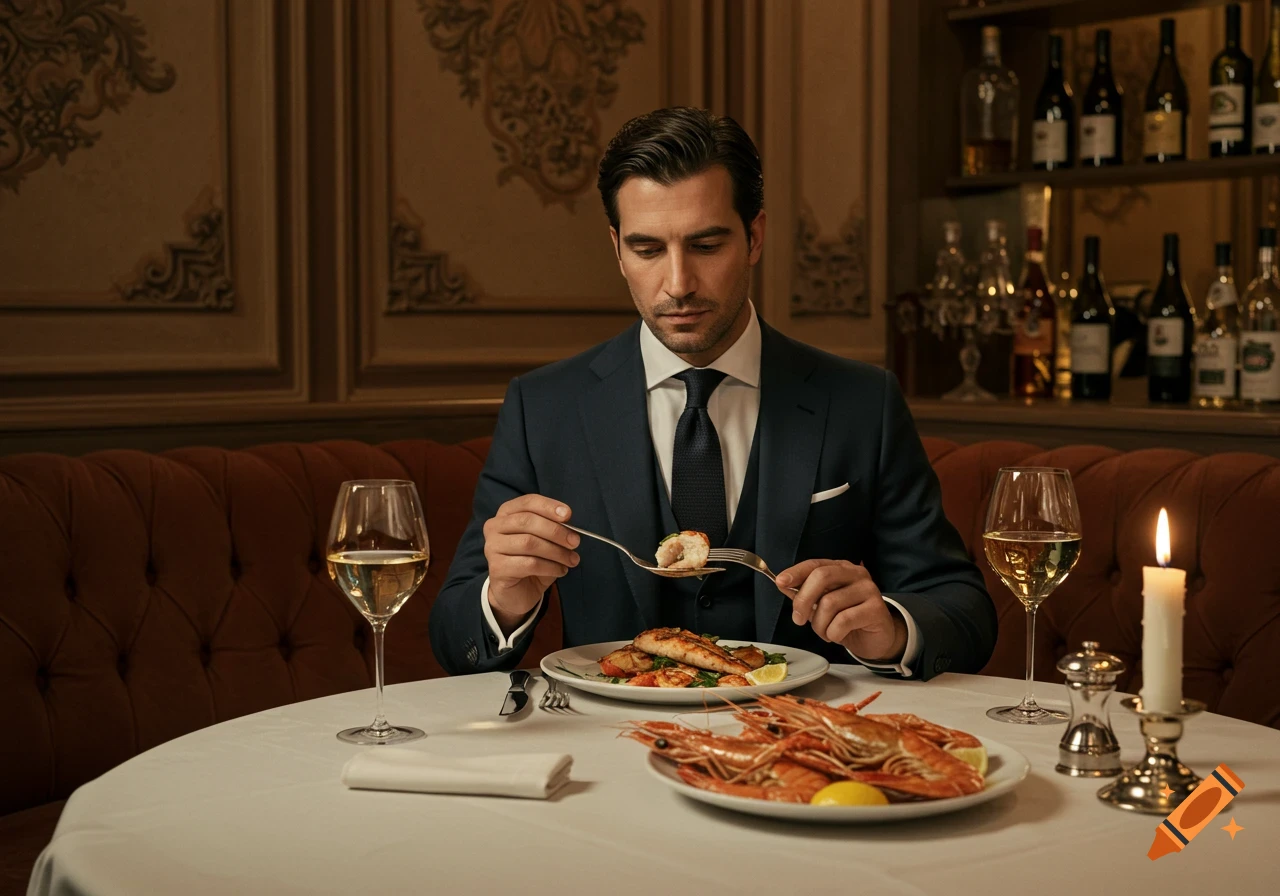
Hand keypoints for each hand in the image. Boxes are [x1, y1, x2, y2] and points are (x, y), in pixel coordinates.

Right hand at [483, 495, 579, 631]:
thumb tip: (569, 524)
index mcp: (507, 513)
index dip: (549, 506)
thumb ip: (553, 528)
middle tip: (575, 542)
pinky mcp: (497, 568)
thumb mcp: (544, 540)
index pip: (528, 502)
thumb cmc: (532, 561)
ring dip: (556, 552)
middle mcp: (494, 527)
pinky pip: (529, 564)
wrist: (517, 592)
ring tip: (572, 559)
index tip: (568, 515)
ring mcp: (492, 547)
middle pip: (527, 521)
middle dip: (556, 531)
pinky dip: (550, 567)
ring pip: (529, 543)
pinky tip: (561, 571)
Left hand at [776, 559, 906, 661]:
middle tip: (798, 619)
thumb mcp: (822, 606)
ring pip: (830, 603)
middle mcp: (856, 574)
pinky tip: (838, 635)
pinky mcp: (876, 609)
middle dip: (803, 600)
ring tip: (825, 632)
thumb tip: (782, 584)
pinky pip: (843, 621)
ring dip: (820, 624)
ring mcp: (868, 590)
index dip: (796, 572)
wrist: (875, 640)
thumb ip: (805, 594)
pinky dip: (833, 633)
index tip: (780, 581)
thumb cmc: (847, 620)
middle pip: (822, 577)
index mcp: (841, 569)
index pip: (815, 564)